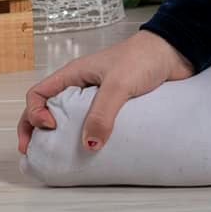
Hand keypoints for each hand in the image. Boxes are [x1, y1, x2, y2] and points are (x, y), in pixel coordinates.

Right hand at [16, 30, 194, 154]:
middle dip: (37, 131)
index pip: (38, 94)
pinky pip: (96, 125)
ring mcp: (99, 97)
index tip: (49, 127)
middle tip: (35, 154)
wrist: (175, 52)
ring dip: (64, 137)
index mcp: (74, 75)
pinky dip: (90, 139)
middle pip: (48, 110)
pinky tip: (94, 152)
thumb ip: (103, 113)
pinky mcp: (117, 107)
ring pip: (72, 120)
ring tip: (63, 158)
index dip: (34, 113)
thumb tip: (89, 146)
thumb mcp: (119, 84)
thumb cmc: (143, 58)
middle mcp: (82, 87)